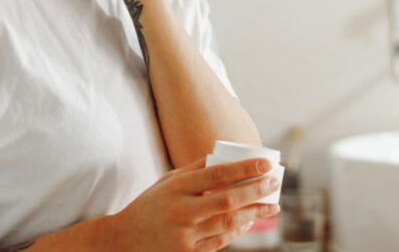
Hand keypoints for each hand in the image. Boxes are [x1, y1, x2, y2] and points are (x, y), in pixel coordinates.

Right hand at [107, 155, 280, 251]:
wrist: (123, 241)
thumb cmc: (150, 205)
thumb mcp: (166, 181)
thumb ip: (195, 170)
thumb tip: (226, 157)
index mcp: (176, 188)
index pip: (217, 175)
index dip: (245, 169)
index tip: (266, 164)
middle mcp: (181, 211)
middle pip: (228, 200)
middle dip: (256, 191)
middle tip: (274, 182)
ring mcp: (185, 236)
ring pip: (228, 224)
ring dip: (254, 213)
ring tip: (272, 205)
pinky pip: (221, 242)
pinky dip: (238, 231)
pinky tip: (251, 221)